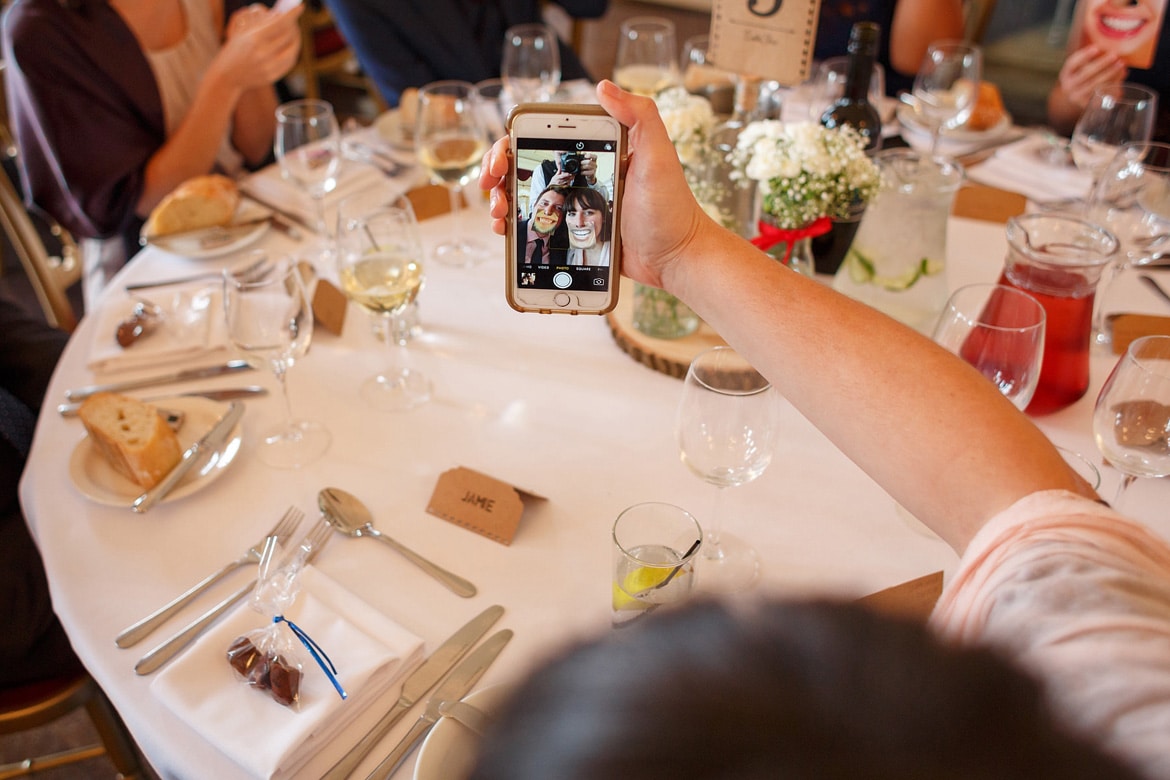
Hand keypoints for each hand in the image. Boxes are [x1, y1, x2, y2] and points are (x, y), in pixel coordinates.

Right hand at [213, 3, 303, 89]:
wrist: (227, 76)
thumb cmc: (234, 48)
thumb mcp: (242, 30)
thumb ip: (260, 21)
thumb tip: (280, 15)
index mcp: (255, 38)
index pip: (280, 23)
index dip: (292, 14)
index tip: (300, 7)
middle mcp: (263, 53)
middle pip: (288, 36)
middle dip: (294, 26)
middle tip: (294, 20)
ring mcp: (269, 67)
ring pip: (293, 50)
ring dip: (296, 39)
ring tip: (294, 32)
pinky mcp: (273, 76)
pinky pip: (290, 62)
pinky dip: (292, 51)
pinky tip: (291, 45)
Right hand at [481, 80, 715, 289]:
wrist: (677, 258)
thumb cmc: (671, 207)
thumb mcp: (659, 155)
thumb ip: (640, 115)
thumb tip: (604, 86)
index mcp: (596, 153)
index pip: (544, 139)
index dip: (514, 144)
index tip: (502, 158)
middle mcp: (582, 176)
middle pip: (527, 167)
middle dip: (500, 173)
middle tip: (492, 187)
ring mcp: (576, 206)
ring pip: (527, 198)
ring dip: (503, 201)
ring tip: (499, 214)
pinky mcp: (577, 234)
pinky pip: (539, 227)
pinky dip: (518, 228)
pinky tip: (508, 233)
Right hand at [1057, 45, 1127, 111]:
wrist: (1078, 97)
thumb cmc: (1083, 77)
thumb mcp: (1080, 68)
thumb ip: (1089, 59)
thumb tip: (1109, 46)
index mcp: (1065, 74)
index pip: (1072, 63)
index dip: (1084, 55)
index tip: (1096, 47)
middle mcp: (1069, 86)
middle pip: (1086, 73)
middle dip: (1102, 63)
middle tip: (1115, 55)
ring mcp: (1078, 96)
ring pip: (1096, 83)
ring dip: (1110, 72)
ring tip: (1121, 64)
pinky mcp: (1088, 103)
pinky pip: (1102, 92)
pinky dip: (1113, 82)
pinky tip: (1121, 75)